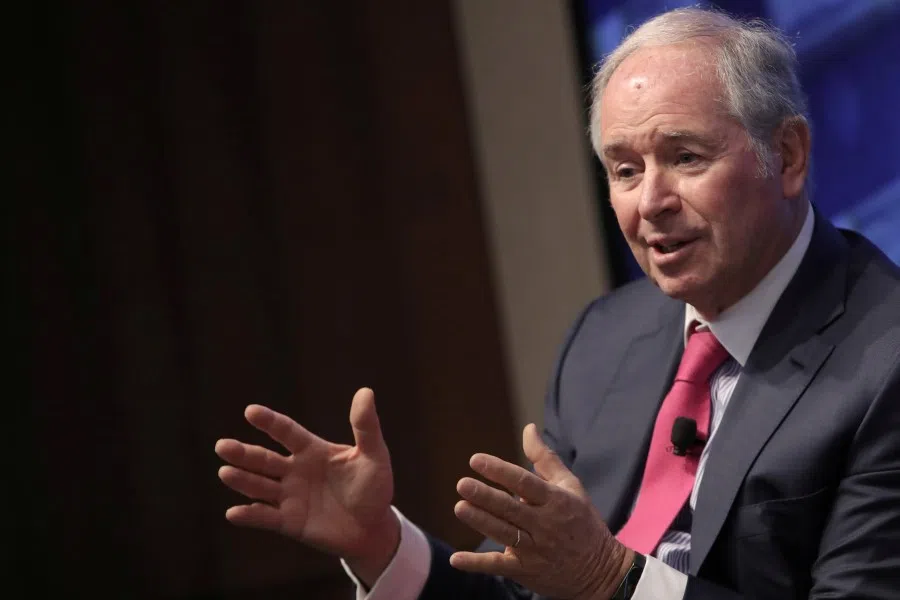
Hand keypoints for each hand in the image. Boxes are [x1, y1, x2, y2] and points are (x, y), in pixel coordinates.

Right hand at [215, 387, 398, 584]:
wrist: (374, 529)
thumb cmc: (375, 488)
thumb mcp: (374, 455)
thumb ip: (366, 427)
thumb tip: (366, 391)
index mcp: (312, 450)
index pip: (287, 432)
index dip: (270, 422)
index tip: (251, 411)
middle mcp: (295, 471)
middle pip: (264, 459)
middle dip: (243, 453)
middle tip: (222, 445)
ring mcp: (290, 497)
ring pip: (260, 486)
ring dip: (242, 480)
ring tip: (225, 472)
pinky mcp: (289, 522)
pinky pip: (266, 518)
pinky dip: (250, 516)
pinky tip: (233, 513)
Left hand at [450, 424, 633, 599]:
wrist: (601, 572)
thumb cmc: (582, 521)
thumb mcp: (570, 486)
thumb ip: (545, 458)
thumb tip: (528, 428)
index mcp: (556, 501)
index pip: (524, 483)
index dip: (500, 471)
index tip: (476, 460)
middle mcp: (545, 525)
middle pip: (511, 508)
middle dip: (485, 496)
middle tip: (462, 484)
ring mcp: (536, 550)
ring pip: (504, 533)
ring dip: (481, 521)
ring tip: (460, 507)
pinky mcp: (526, 571)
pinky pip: (499, 567)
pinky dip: (477, 564)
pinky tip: (457, 559)